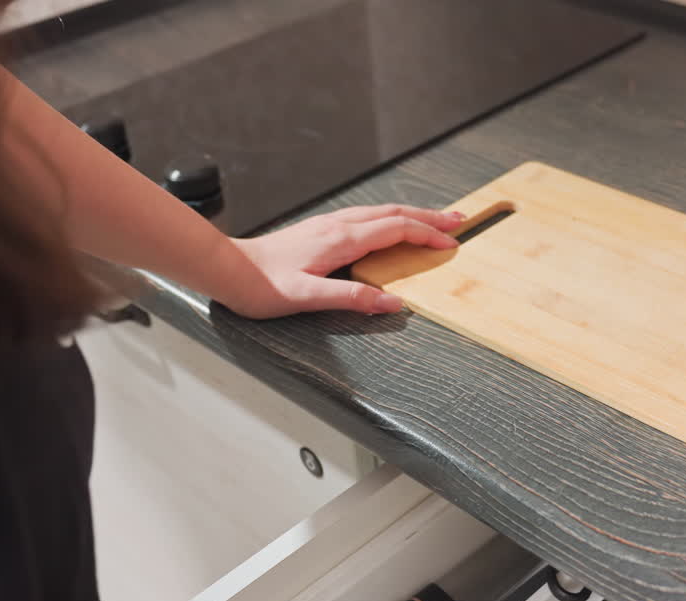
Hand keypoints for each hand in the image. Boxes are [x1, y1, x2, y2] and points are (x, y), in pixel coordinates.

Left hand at [220, 204, 463, 317]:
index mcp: (341, 239)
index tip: (452, 242)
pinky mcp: (319, 230)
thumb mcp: (308, 298)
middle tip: (458, 220)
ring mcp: (328, 225)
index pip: (396, 229)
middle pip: (394, 213)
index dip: (428, 235)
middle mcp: (338, 225)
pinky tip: (389, 226)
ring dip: (411, 215)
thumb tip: (393, 303)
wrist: (227, 268)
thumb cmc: (262, 286)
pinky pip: (366, 218)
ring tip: (433, 221)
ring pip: (380, 212)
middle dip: (429, 216)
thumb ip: (353, 298)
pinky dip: (389, 219)